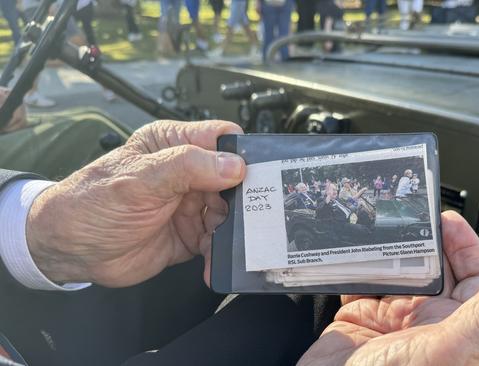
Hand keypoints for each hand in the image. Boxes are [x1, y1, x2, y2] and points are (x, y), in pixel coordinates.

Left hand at [26, 120, 244, 286]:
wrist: (70, 251)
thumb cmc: (91, 204)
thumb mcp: (139, 179)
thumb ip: (188, 167)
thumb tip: (234, 165)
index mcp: (175, 144)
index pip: (222, 139)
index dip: (240, 154)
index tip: (247, 177)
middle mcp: (188, 173)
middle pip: (235, 179)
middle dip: (242, 199)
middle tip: (241, 216)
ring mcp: (191, 205)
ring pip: (232, 213)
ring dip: (232, 229)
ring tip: (221, 240)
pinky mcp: (191, 234)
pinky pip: (218, 242)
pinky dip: (220, 253)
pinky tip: (211, 262)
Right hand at [299, 211, 478, 365]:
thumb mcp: (450, 349)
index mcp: (459, 328)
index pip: (478, 279)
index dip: (469, 247)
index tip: (450, 222)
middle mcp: (429, 322)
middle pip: (436, 268)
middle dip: (426, 239)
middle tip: (412, 217)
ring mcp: (394, 320)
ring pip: (399, 271)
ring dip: (390, 249)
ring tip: (382, 229)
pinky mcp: (360, 319)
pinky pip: (361, 281)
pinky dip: (356, 264)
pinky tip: (354, 252)